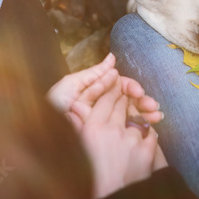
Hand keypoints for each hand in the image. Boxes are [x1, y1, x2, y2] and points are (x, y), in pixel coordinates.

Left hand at [47, 53, 162, 123]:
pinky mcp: (107, 140)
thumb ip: (94, 75)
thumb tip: (112, 58)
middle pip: (129, 101)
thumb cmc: (51, 108)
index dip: (130, 88)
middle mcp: (103, 108)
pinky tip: (151, 126)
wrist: (41, 134)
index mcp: (94, 95)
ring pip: (131, 116)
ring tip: (157, 116)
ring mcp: (106, 125)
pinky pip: (126, 132)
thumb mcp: (71, 86)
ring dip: (146, 114)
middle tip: (153, 106)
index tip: (139, 92)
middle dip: (143, 101)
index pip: (119, 88)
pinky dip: (141, 128)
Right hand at [70, 84, 159, 198]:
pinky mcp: (148, 151)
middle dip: (124, 97)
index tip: (114, 85)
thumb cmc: (88, 182)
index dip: (110, 90)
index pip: (104, 100)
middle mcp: (113, 130)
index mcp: (92, 129)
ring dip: (136, 114)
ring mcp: (132, 140)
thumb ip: (74, 130)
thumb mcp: (75, 153)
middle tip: (126, 92)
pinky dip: (148, 131)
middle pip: (121, 105)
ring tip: (136, 113)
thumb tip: (70, 112)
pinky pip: (151, 133)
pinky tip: (145, 133)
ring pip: (137, 117)